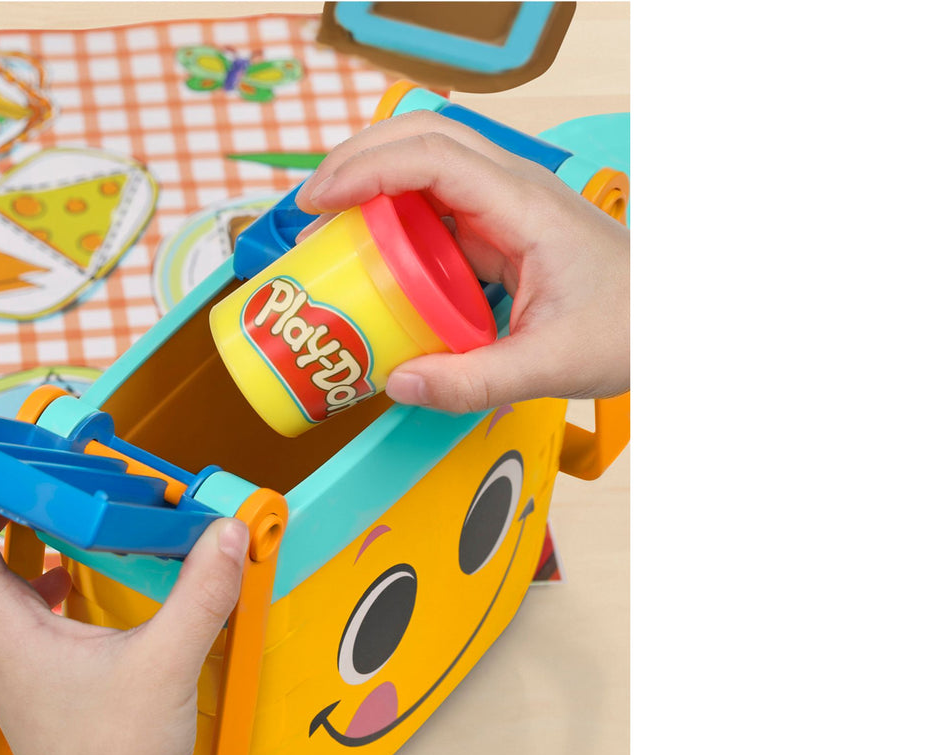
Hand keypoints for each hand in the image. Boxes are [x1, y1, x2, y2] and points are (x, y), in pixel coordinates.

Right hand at [296, 110, 628, 412]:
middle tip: (307, 208)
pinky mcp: (501, 230)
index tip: (318, 203)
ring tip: (326, 228)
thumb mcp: (550, 366)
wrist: (680, 323)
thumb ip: (473, 382)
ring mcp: (507, 206)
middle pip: (421, 137)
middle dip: (356, 160)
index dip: (366, 170)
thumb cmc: (634, 329)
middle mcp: (512, 191)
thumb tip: (396, 383)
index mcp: (524, 207)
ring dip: (372, 183)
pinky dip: (394, 220)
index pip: (432, 157)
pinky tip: (370, 256)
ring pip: (425, 165)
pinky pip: (437, 209)